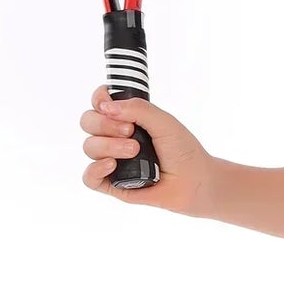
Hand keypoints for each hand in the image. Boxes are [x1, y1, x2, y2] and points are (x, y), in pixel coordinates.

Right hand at [80, 87, 217, 215]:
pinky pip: (88, 177)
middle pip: (88, 122)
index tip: (108, 103)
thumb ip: (138, 109)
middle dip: (104, 124)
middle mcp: (116, 137)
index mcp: (126, 119)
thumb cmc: (183, 151)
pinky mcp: (112, 184)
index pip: (99, 103)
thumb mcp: (164, 122)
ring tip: (134, 151)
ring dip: (109, 146)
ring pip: (89, 147)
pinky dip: (95, 169)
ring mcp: (112, 160)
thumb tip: (106, 107)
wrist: (194, 182)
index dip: (99, 100)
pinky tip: (112, 166)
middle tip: (130, 131)